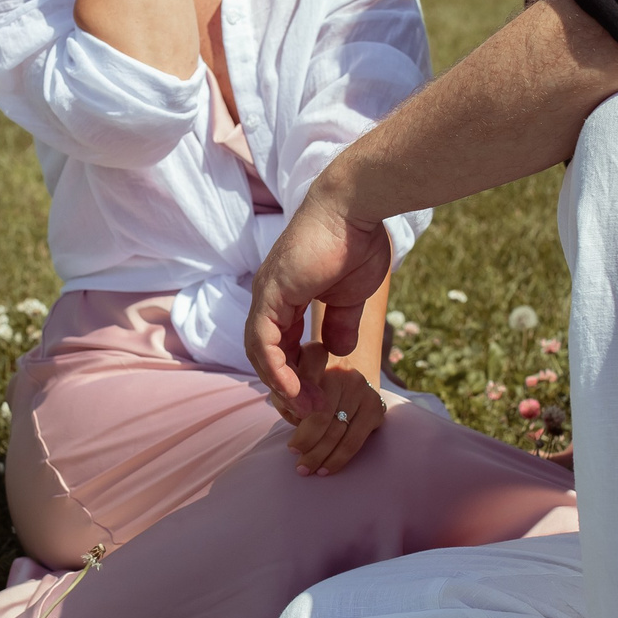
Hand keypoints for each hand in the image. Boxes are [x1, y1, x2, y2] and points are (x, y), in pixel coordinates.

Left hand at [247, 187, 393, 417]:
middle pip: (266, 353)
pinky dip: (277, 370)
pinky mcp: (270, 294)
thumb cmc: (357, 241)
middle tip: (311, 409)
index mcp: (286, 295)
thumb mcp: (350, 295)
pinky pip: (263, 343)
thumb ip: (340, 323)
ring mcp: (267, 294)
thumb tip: (339, 349)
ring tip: (308, 407)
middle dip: (287, 385)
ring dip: (283, 384)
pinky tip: (295, 390)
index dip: (295, 371)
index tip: (317, 394)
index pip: (280, 343)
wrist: (356, 208)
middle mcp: (270, 296)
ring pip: (261, 352)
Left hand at [283, 352, 385, 474]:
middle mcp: (341, 370)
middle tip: (297, 466)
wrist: (347, 369)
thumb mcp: (291, 381)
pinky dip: (340, 457)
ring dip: (321, 456)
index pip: (301, 388)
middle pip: (321, 415)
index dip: (294, 418)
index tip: (289, 446)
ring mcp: (361, 387)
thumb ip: (285, 397)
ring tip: (307, 470)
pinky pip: (356, 439)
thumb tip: (295, 423)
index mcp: (316, 357)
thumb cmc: (309, 382)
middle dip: (307, 445)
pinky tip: (327, 468)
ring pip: (338, 431)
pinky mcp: (375, 405)